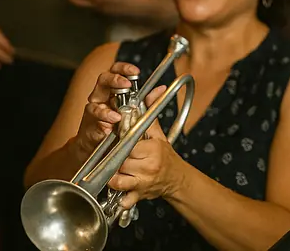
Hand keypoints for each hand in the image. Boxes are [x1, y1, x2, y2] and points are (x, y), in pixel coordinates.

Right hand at [74, 62, 161, 155]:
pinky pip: (94, 120)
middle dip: (115, 79)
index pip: (115, 71)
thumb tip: (161, 89)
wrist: (100, 145)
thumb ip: (147, 100)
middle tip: (126, 84)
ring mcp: (94, 109)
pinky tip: (110, 126)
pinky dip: (103, 122)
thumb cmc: (117, 124)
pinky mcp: (89, 123)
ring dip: (108, 107)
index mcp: (113, 89)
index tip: (135, 71)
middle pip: (103, 79)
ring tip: (118, 115)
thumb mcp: (135, 111)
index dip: (124, 68)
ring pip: (95, 100)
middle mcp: (101, 96)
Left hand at [107, 86, 184, 207]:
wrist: (177, 179)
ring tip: (113, 171)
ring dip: (112, 176)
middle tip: (112, 157)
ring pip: (117, 179)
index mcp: (152, 148)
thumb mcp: (158, 134)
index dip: (118, 143)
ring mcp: (143, 182)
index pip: (127, 144)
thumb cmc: (165, 156)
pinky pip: (122, 198)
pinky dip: (118, 197)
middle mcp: (148, 165)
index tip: (116, 142)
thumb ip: (151, 112)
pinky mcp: (138, 195)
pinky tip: (117, 192)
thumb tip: (156, 90)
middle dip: (113, 159)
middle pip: (119, 161)